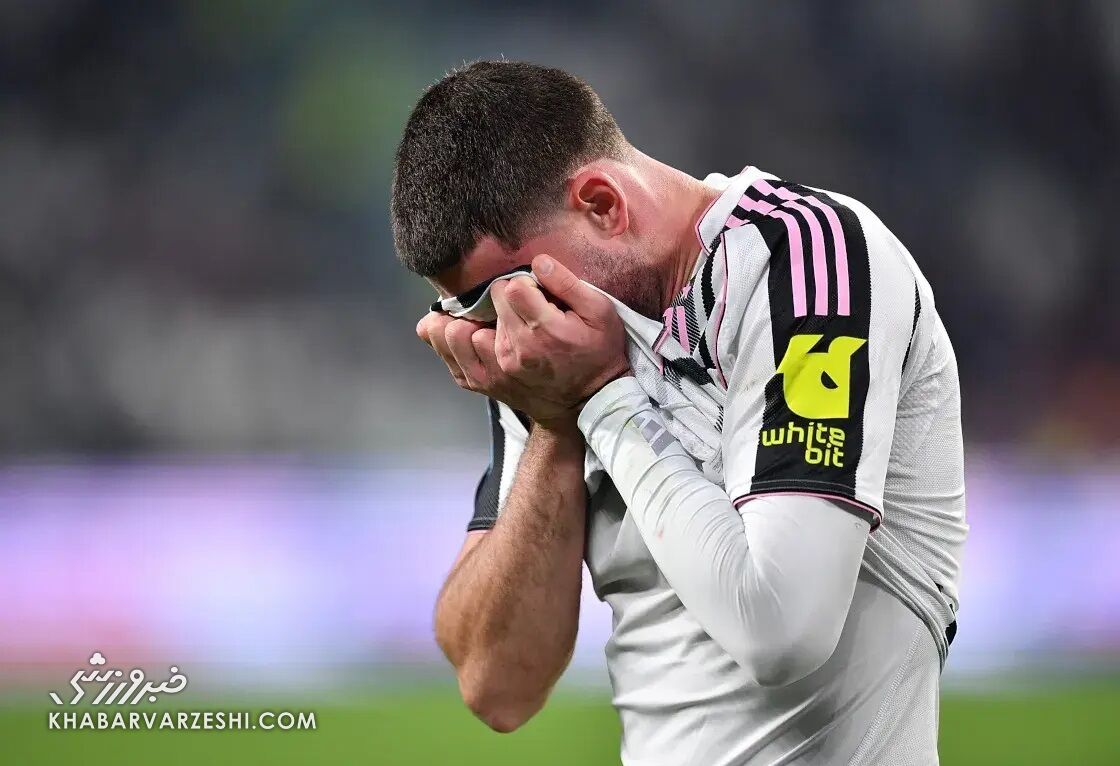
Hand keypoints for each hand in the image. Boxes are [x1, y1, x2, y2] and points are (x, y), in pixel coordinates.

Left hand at [416, 255, 629, 427]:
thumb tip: (538, 262)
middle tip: (519, 311)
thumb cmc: (598, 353)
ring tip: (487, 321)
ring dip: (470, 320)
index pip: (510, 288)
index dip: (521, 285)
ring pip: (458, 329)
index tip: (534, 294)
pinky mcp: (482, 382)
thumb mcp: (601, 313)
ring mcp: (495, 370)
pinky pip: (450, 354)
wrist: (589, 402)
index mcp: (545, 331)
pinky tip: (464, 333)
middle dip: (499, 301)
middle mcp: (515, 351)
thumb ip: (569, 284)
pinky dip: (451, 340)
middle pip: (484, 305)